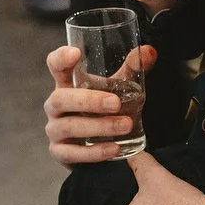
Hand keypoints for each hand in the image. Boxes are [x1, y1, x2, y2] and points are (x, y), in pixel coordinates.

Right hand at [43, 44, 157, 166]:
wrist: (100, 142)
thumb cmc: (106, 107)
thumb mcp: (118, 85)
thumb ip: (132, 68)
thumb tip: (149, 51)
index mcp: (67, 83)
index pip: (55, 65)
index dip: (60, 58)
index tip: (76, 53)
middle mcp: (56, 105)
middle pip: (60, 99)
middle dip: (88, 101)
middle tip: (115, 103)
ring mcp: (55, 129)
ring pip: (68, 126)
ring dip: (98, 126)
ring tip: (125, 125)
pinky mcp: (60, 152)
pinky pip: (72, 153)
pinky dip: (94, 151)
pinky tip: (114, 148)